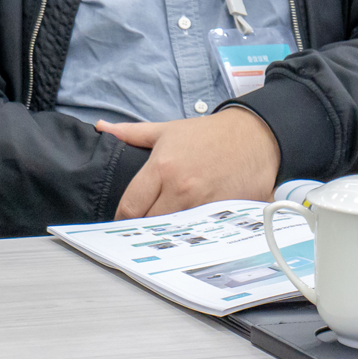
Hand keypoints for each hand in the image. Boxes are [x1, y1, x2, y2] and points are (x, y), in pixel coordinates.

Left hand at [98, 107, 280, 219]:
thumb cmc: (208, 134)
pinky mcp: (226, 212)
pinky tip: (193, 228)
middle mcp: (181, 188)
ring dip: (169, 231)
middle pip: (151, 223)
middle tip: (143, 226)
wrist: (254, 135)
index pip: (130, 206)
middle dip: (144, 226)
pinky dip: (196, 231)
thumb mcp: (166, 130)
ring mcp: (204, 202)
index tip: (122, 221)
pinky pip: (204, 229)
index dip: (122, 217)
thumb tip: (102, 126)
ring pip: (176, 230)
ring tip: (166, 229)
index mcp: (161, 168)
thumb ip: (131, 133)